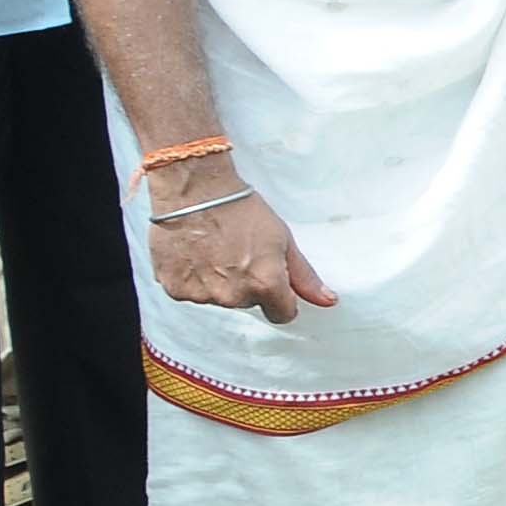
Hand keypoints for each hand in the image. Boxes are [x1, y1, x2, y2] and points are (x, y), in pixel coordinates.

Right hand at [148, 187, 336, 323]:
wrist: (195, 191)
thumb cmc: (241, 210)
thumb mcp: (283, 239)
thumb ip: (304, 276)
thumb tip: (329, 301)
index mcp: (264, 284)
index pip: (282, 314)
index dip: (281, 296)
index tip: (273, 278)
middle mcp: (233, 296)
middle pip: (249, 303)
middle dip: (249, 283)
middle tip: (240, 252)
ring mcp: (202, 294)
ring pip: (219, 298)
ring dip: (220, 282)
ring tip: (216, 249)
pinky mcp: (175, 289)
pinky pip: (192, 292)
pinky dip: (194, 278)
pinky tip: (196, 253)